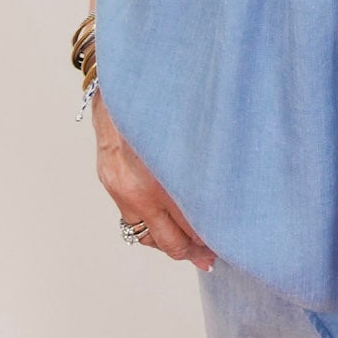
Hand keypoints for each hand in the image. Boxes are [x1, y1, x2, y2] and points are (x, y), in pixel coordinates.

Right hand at [92, 92, 216, 271]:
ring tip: (191, 248)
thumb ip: (206, 164)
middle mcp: (137, 188)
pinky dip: (150, 229)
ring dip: (169, 245)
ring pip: (147, 236)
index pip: (192, 224)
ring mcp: (119, 188)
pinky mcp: (109, 183)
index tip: (229, 241)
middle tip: (212, 258)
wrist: (121, 78)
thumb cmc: (162, 98)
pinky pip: (131, 221)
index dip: (212, 237)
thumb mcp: (194, 127)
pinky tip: (165, 228)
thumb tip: (227, 193)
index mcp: (163, 176)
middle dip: (194, 252)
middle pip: (170, 240)